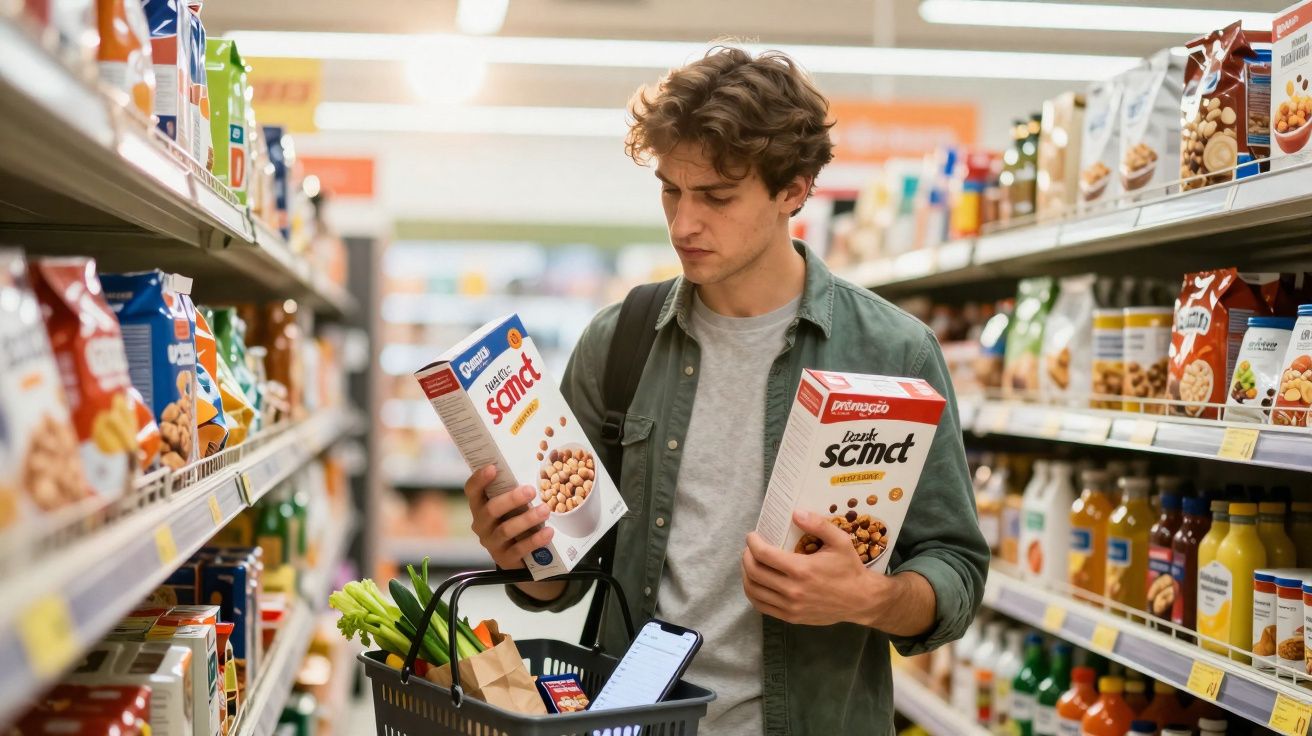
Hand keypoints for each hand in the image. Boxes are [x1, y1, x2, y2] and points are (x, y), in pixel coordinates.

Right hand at [464, 465, 554, 569]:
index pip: (472, 491)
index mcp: (480, 507)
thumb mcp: (510, 507)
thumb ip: (513, 493)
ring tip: (545, 510)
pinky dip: (535, 540)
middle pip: (491, 509)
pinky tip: (548, 532)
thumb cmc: (514, 521)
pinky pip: (519, 549)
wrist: (519, 556)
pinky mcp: (504, 559)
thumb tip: (529, 473)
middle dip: (511, 499)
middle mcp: (481, 525)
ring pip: (506, 530)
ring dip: (527, 519)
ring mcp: (491, 543)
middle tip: (531, 490)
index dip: (479, 479)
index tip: (493, 468)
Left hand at [741, 509, 880, 626]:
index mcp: (802, 570)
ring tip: (750, 563)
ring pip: (753, 590)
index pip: (763, 555)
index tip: (752, 536)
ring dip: (746, 574)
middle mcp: (792, 590)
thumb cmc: (850, 569)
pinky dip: (753, 593)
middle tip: (750, 548)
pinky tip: (756, 583)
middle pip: (754, 572)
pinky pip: (761, 606)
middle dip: (746, 556)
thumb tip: (795, 513)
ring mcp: (790, 606)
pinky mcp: (791, 618)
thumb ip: (818, 525)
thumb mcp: (840, 541)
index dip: (752, 543)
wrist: (861, 601)